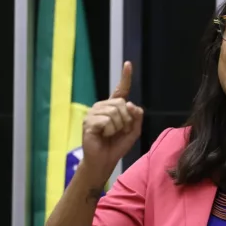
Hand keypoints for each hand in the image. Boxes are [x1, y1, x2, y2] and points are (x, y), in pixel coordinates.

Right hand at [81, 61, 143, 176]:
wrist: (104, 161)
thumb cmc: (117, 146)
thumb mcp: (133, 131)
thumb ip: (137, 117)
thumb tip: (130, 104)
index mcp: (113, 107)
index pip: (120, 90)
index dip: (125, 77)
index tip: (128, 64)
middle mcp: (102, 106)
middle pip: (121, 104)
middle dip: (126, 120)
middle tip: (119, 131)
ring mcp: (94, 113)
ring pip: (115, 112)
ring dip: (118, 127)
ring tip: (110, 134)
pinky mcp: (89, 122)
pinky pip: (107, 121)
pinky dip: (110, 131)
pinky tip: (103, 135)